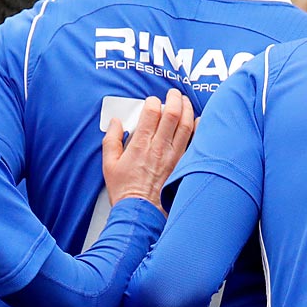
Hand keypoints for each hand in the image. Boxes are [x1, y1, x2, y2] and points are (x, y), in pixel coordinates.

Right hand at [101, 89, 194, 207]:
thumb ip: (111, 140)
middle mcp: (159, 148)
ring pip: (186, 125)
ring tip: (185, 101)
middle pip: (172, 114)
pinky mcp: (182, 165)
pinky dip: (197, 128)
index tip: (151, 101)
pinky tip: (197, 122)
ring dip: (187, 109)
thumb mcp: (109, 164)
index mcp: (140, 145)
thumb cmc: (125, 191)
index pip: (151, 112)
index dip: (153, 101)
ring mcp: (173, 156)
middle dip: (174, 99)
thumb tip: (115, 122)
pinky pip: (194, 142)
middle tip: (173, 93)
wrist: (140, 213)